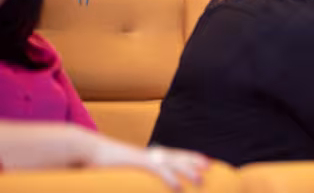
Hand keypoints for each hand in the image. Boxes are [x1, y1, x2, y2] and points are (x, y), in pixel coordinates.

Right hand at [88, 135, 207, 190]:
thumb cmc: (95, 162)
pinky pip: (156, 169)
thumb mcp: (116, 171)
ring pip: (171, 162)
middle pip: (175, 156)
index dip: (185, 159)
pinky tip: (179, 187)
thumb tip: (131, 183)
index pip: (170, 155)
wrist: (81, 149)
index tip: (200, 163)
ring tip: (201, 179)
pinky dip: (169, 178)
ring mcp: (141, 157)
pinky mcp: (134, 163)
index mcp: (143, 156)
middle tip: (210, 167)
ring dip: (188, 170)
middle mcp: (146, 154)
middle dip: (193, 161)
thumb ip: (127, 177)